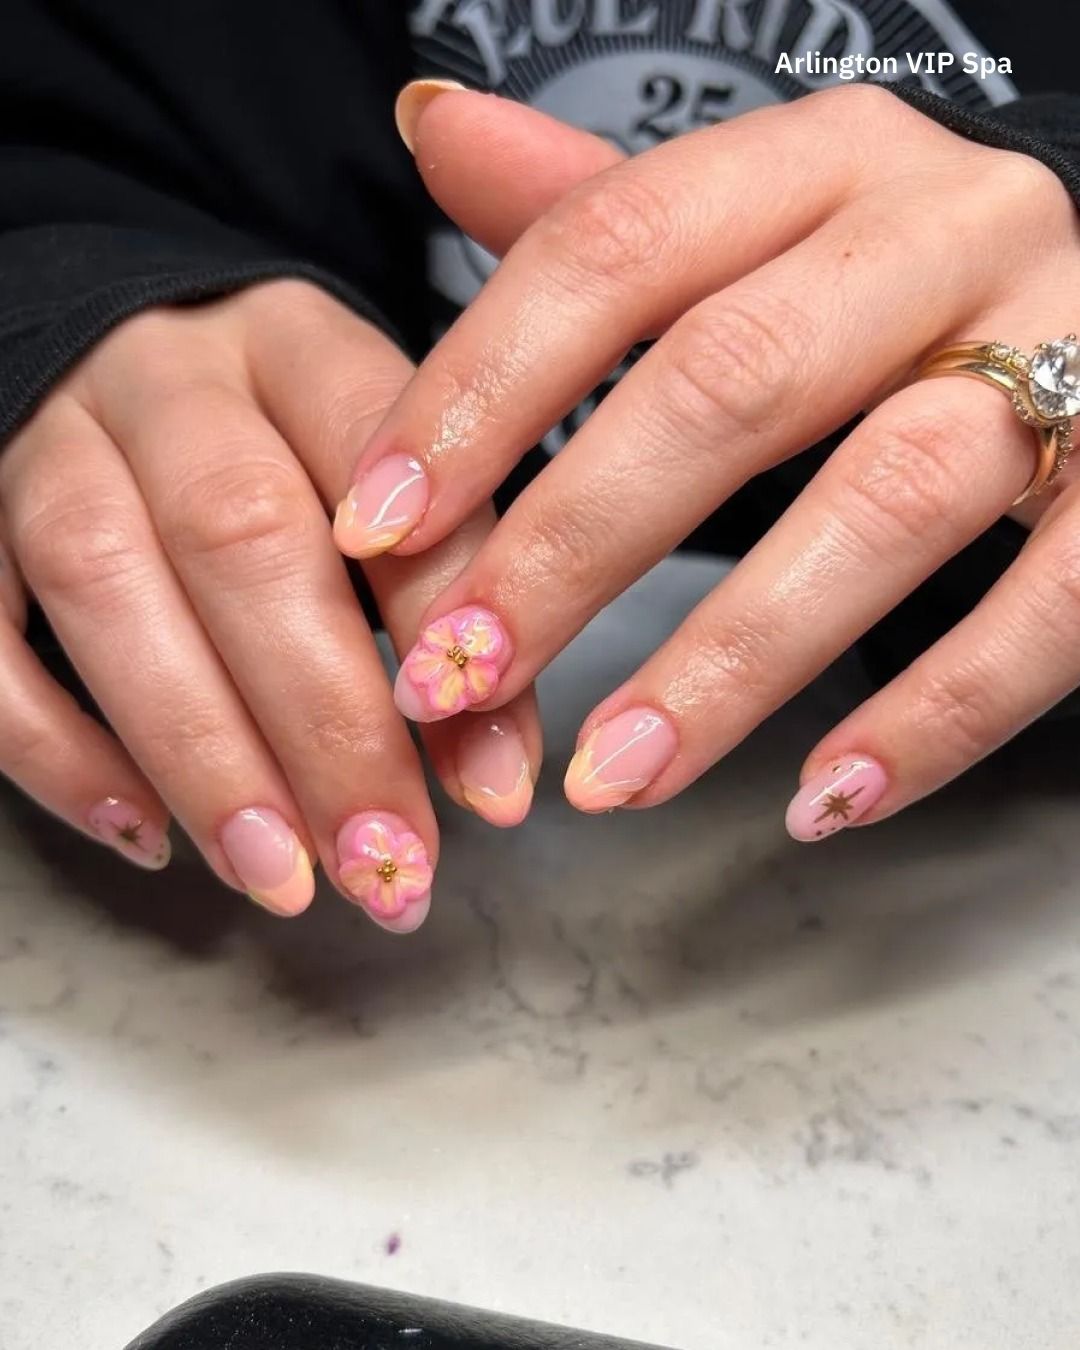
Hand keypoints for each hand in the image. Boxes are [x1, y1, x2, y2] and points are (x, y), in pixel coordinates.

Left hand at [337, 83, 1079, 837]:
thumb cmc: (893, 286)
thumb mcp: (753, 221)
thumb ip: (600, 201)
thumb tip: (433, 129)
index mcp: (821, 163)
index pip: (613, 247)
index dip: (479, 393)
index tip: (376, 528)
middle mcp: (946, 233)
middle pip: (729, 380)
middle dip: (573, 544)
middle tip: (460, 677)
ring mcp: (1068, 351)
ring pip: (884, 501)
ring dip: (729, 660)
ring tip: (609, 777)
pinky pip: (1045, 612)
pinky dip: (934, 717)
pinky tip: (823, 800)